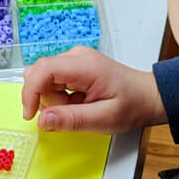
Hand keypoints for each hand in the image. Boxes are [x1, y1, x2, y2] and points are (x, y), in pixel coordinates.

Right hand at [21, 47, 166, 134]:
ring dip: (55, 100)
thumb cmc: (132, 105)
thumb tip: (42, 121)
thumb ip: (72, 120)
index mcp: (84, 65)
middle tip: (70, 113)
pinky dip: (61, 98)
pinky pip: (54, 82)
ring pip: (45, 80)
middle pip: (40, 74)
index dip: (30, 92)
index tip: (30, 115)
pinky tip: (79, 103)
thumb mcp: (104, 119)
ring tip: (80, 108)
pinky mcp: (74, 67)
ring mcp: (75, 60)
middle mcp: (76, 57)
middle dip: (47, 99)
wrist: (148, 97)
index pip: (43, 70)